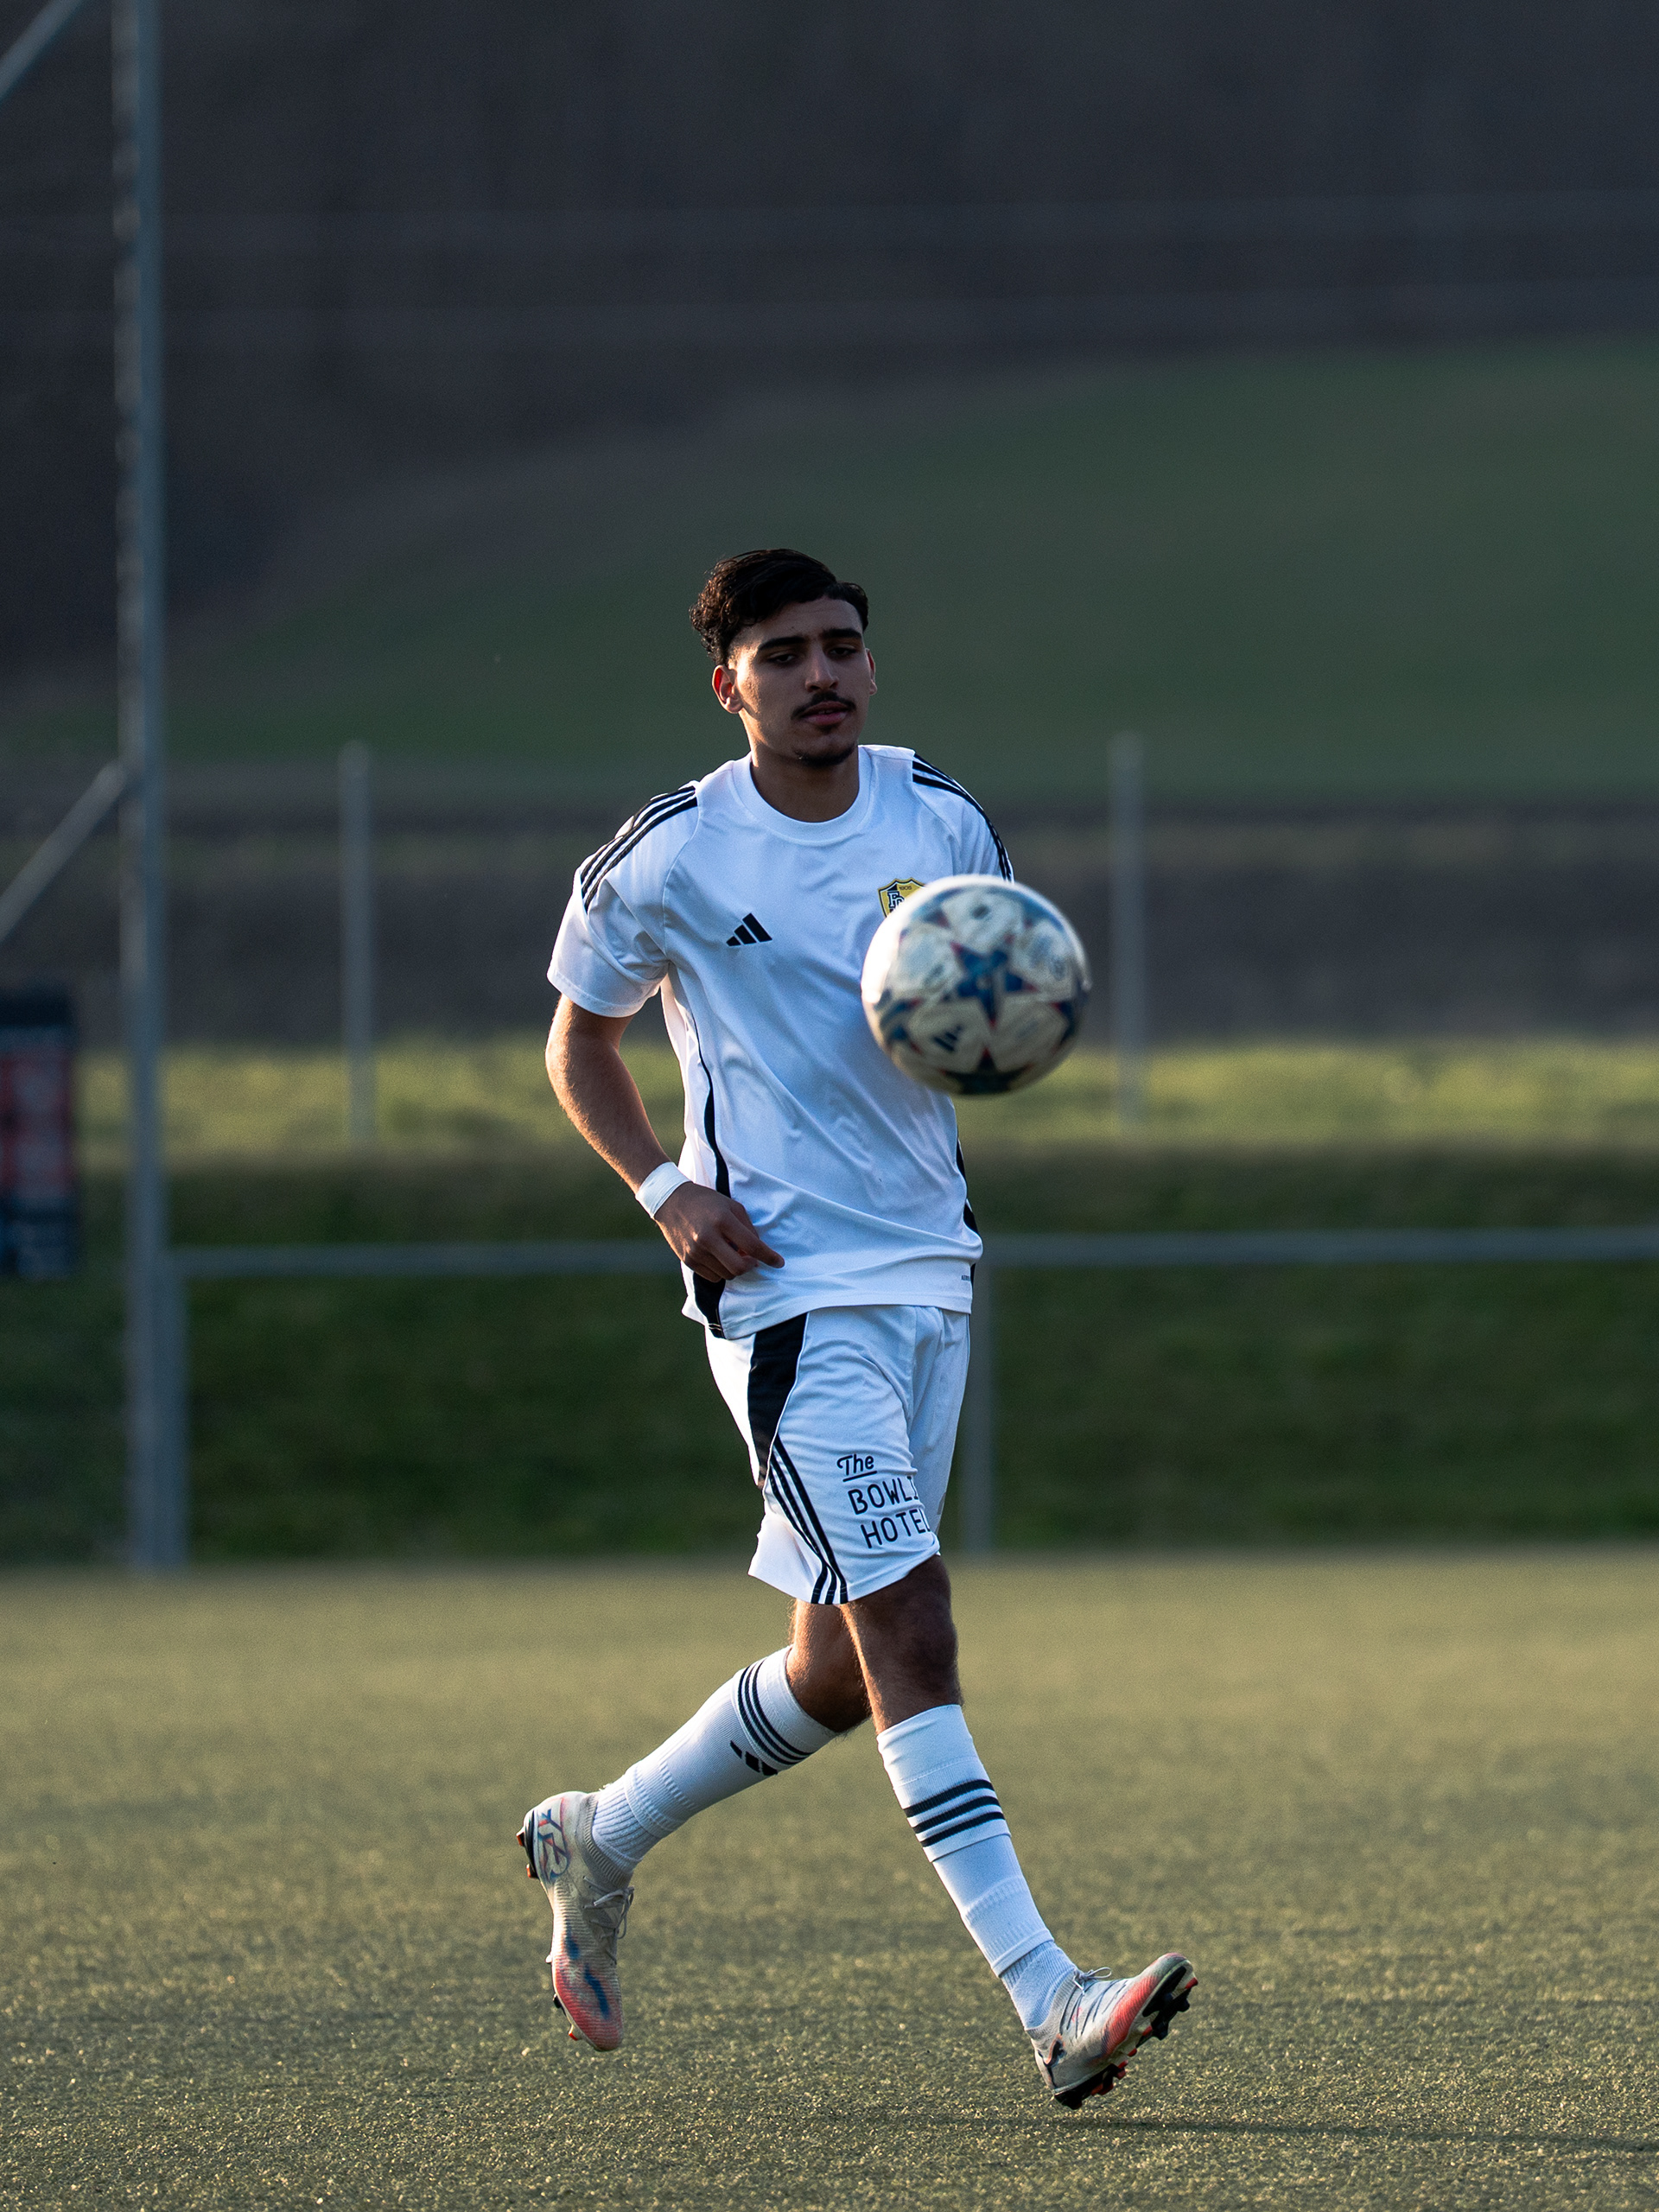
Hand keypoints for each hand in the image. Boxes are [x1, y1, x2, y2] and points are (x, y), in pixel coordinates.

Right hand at [652, 1184, 783, 1281]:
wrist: (670, 1201)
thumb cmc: (706, 1201)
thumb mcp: (731, 1206)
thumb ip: (747, 1228)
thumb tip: (757, 1251)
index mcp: (722, 1220)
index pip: (752, 1245)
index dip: (769, 1256)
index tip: (779, 1262)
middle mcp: (708, 1237)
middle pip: (739, 1267)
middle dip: (750, 1266)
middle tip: (752, 1260)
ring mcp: (696, 1251)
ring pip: (726, 1274)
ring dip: (735, 1268)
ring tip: (732, 1253)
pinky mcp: (688, 1260)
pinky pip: (712, 1277)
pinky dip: (721, 1271)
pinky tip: (719, 1257)